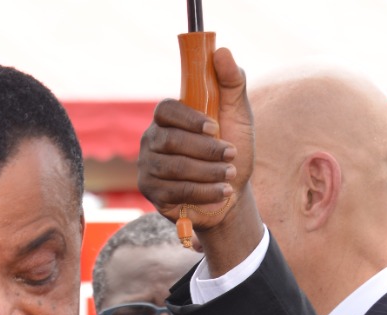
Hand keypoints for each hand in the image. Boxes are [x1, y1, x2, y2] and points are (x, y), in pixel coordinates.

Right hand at [137, 46, 264, 269]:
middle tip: (231, 155)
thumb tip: (222, 51)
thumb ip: (232, 82)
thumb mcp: (238, 114)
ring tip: (230, 174)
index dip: (189, 118)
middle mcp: (152, 139)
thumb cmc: (232, 149)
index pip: (166, 110)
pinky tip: (223, 191)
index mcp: (168, 117)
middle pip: (171, 141)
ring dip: (208, 172)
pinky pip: (175, 191)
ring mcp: (148, 166)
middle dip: (206, 150)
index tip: (214, 128)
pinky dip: (204, 192)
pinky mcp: (151, 191)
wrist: (230, 192)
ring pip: (174, 168)